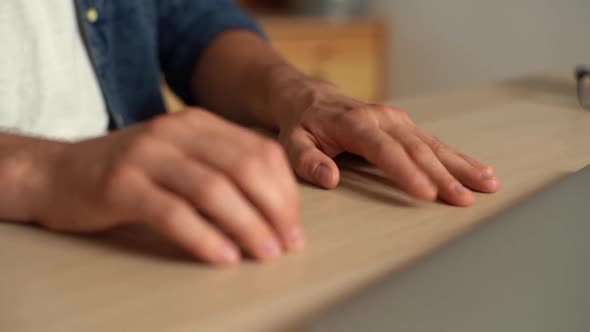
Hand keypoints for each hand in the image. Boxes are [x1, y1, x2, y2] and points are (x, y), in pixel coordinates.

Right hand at [33, 108, 302, 265]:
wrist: (59, 172)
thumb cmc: (132, 173)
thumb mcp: (182, 158)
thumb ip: (223, 171)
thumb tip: (277, 211)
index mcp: (199, 123)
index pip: (261, 152)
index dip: (286, 192)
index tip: (294, 226)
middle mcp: (176, 131)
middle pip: (245, 168)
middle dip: (275, 210)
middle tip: (288, 244)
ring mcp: (147, 155)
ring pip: (214, 190)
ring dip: (248, 226)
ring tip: (265, 253)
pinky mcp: (121, 185)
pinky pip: (173, 213)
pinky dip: (204, 237)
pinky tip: (224, 257)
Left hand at [277, 83, 499, 205]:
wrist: (311, 99)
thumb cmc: (303, 125)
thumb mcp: (292, 142)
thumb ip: (307, 160)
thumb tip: (329, 177)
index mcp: (355, 123)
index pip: (384, 150)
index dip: (406, 172)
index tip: (426, 194)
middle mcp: (382, 119)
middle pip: (417, 149)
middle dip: (443, 175)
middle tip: (465, 199)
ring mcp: (397, 121)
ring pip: (433, 145)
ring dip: (460, 166)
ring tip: (487, 184)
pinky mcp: (405, 127)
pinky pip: (435, 143)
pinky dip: (458, 158)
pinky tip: (479, 170)